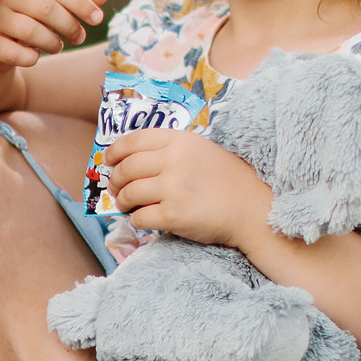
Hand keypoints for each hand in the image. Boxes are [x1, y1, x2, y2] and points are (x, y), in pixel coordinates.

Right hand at [0, 0, 105, 69]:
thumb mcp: (54, 2)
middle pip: (46, 9)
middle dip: (69, 26)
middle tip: (79, 37)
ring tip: (56, 46)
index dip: (81, 2)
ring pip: (33, 32)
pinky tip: (34, 55)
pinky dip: (33, 58)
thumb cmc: (30, 17)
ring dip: (53, 44)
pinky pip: (19, 54)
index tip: (98, 18)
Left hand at [101, 127, 269, 247]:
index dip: (114, 152)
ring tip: (127, 205)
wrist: (252, 208)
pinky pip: (140, 216)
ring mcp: (174, 187)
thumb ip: (169, 151)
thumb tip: (128, 161)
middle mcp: (175, 160)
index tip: (108, 161)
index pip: (133, 141)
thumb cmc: (225, 180)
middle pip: (126, 168)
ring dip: (123, 201)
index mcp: (179, 141)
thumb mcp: (199, 151)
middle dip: (115, 181)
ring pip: (129, 193)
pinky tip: (143, 218)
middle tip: (116, 189)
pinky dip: (136, 219)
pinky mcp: (174, 214)